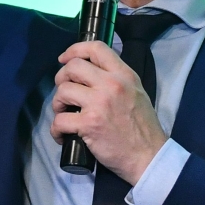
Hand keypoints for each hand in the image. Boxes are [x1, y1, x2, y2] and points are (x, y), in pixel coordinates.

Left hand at [51, 40, 167, 185]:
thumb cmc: (143, 127)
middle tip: (64, 92)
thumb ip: (117, 79)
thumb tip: (91, 72)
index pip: (96, 48)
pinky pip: (59, 120)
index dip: (75, 50)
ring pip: (62, 90)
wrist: (149, 156)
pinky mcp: (89, 124)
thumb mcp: (136, 92)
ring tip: (64, 114)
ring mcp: (99, 103)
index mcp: (124, 75)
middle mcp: (111, 84)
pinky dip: (56, 129)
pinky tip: (62, 135)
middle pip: (73, 67)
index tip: (65, 59)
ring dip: (57, 103)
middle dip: (61, 78)